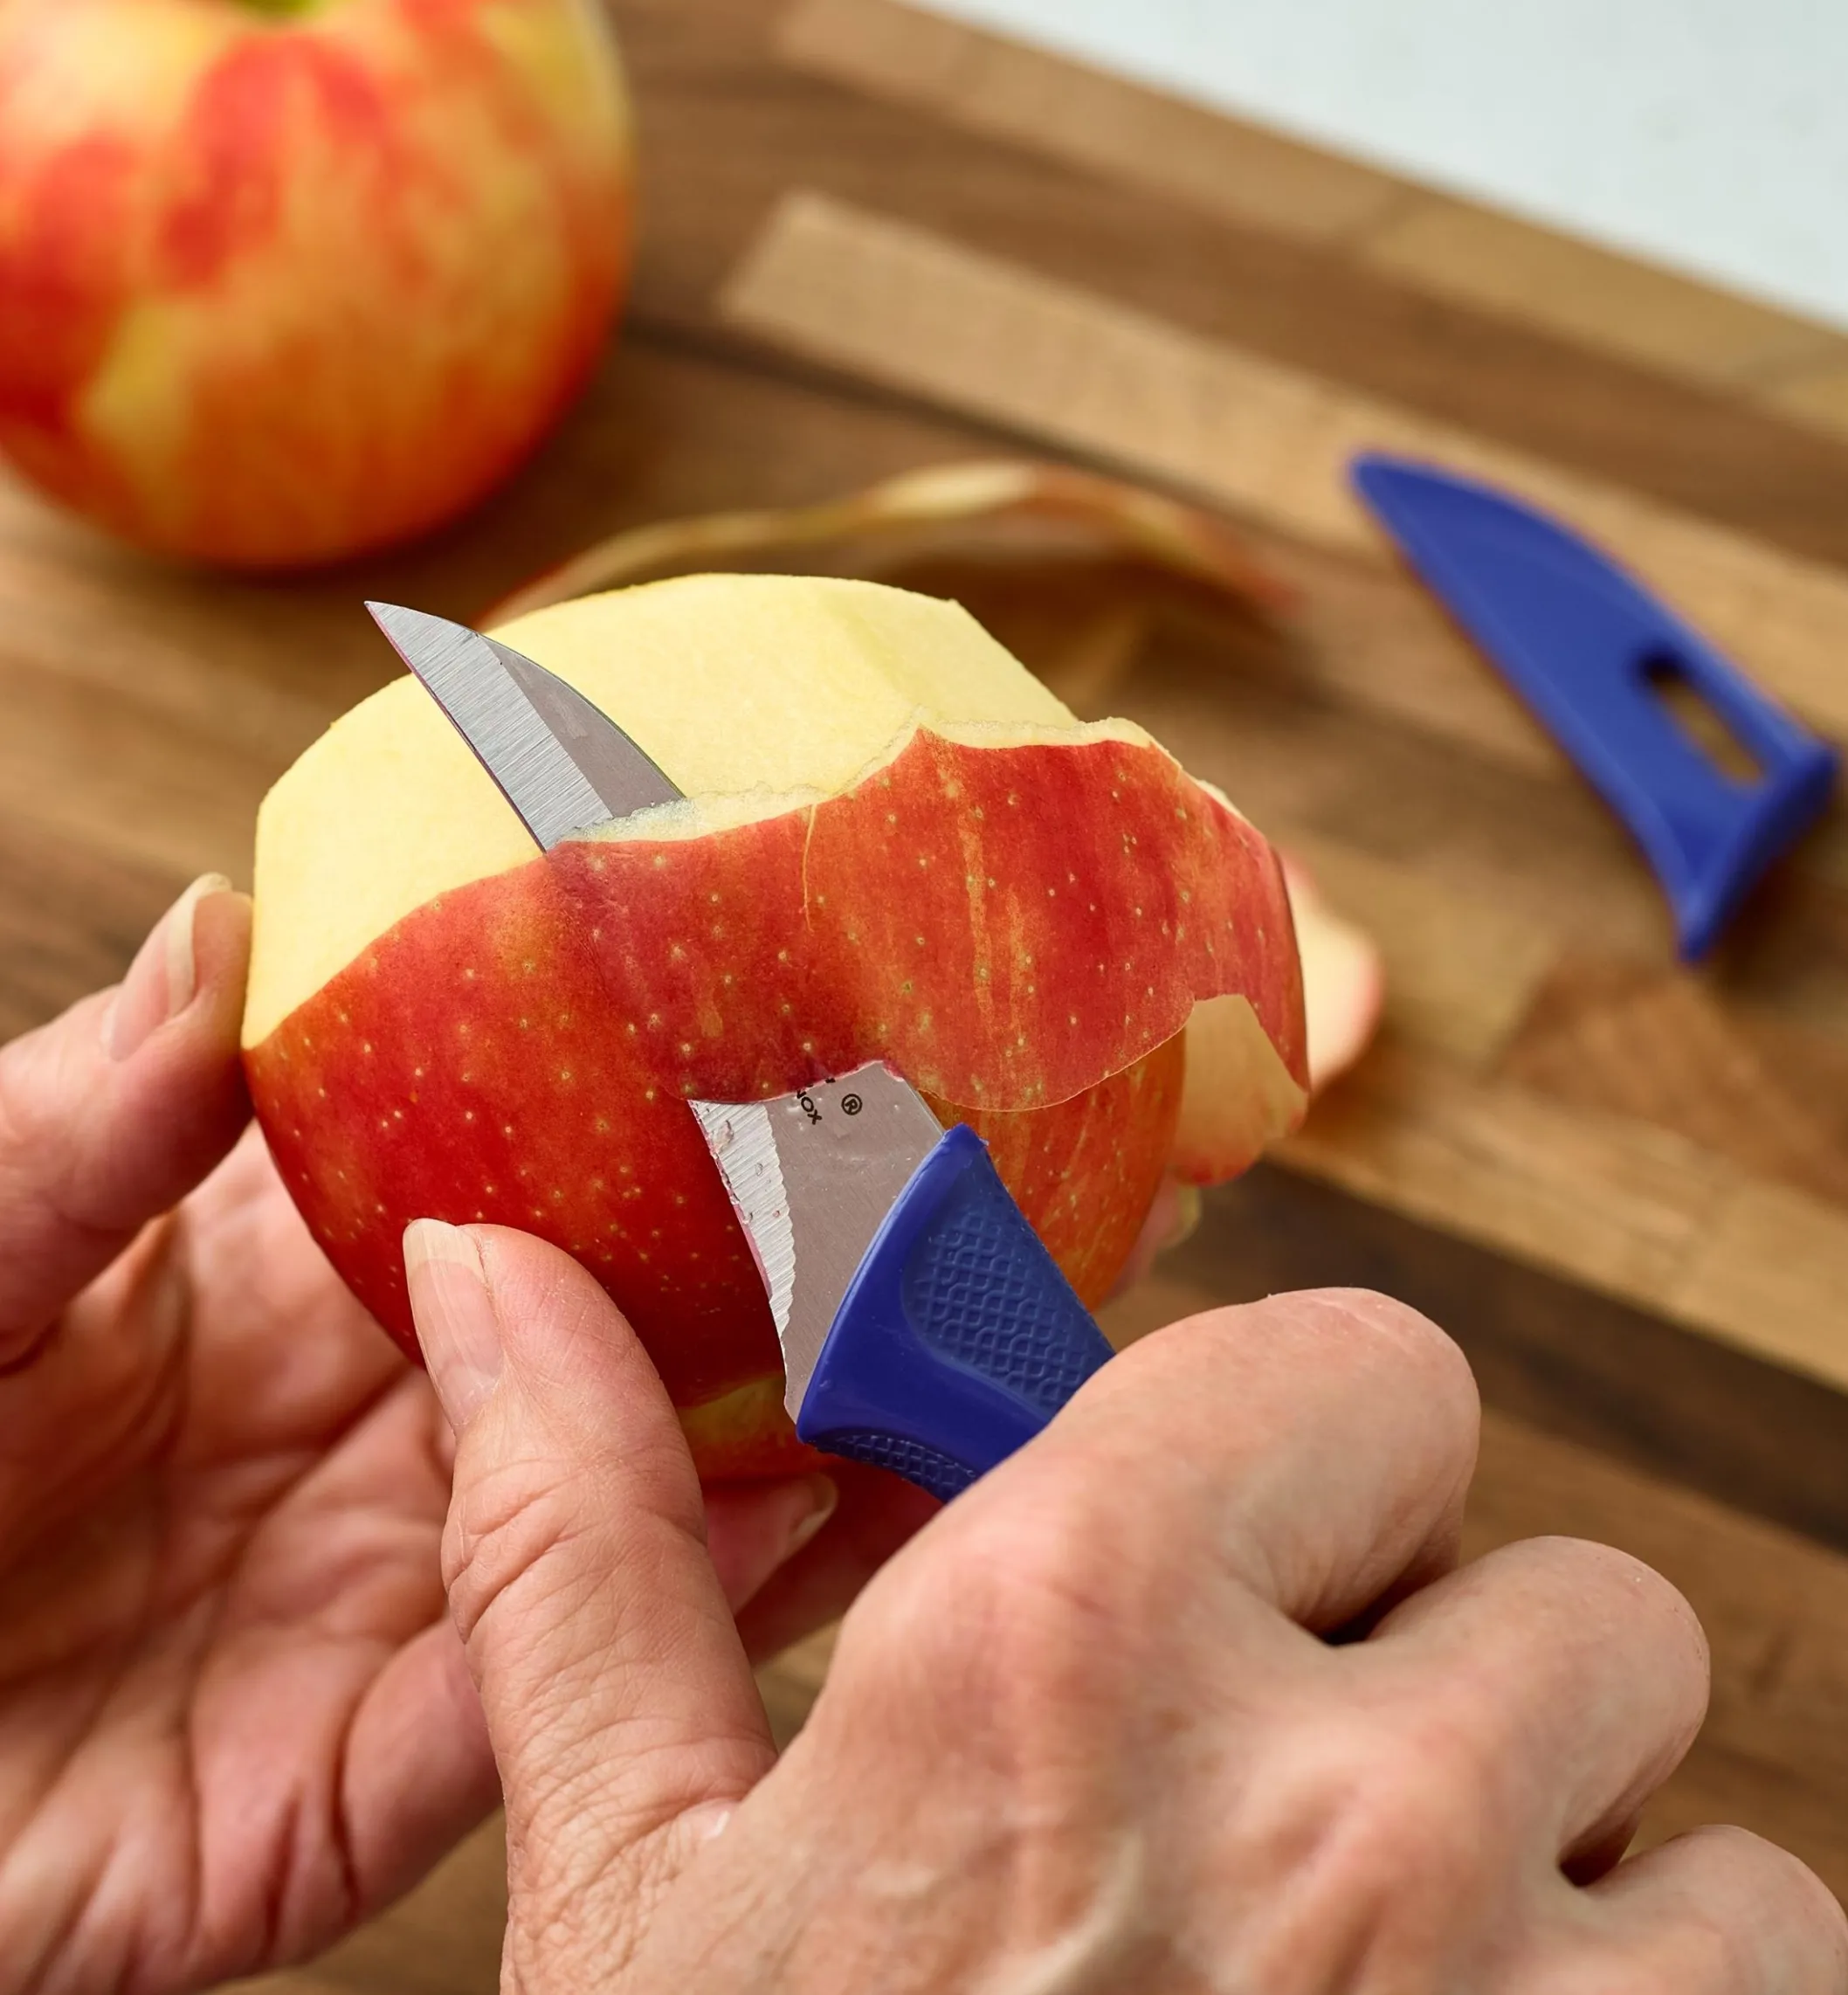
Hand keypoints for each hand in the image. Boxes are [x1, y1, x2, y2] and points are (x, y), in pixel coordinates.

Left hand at [0, 880, 925, 1994]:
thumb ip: (82, 1122)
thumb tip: (227, 920)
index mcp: (261, 1284)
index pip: (486, 1173)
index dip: (612, 1099)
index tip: (752, 1009)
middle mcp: (355, 1433)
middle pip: (591, 1339)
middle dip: (749, 1268)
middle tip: (918, 1173)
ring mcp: (371, 1603)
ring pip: (610, 1509)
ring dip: (774, 1433)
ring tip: (934, 1333)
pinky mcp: (353, 1784)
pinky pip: (537, 1686)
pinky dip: (687, 1607)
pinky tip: (815, 1508)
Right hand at [409, 1235, 1847, 1991]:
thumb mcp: (635, 1882)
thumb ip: (588, 1542)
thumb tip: (491, 1275)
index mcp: (1059, 1650)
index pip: (1368, 1367)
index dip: (1312, 1464)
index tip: (1248, 1563)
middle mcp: (1336, 1812)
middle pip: (1560, 1585)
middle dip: (1451, 1676)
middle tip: (1295, 1821)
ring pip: (1698, 1820)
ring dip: (1571, 1894)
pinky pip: (1769, 1981)